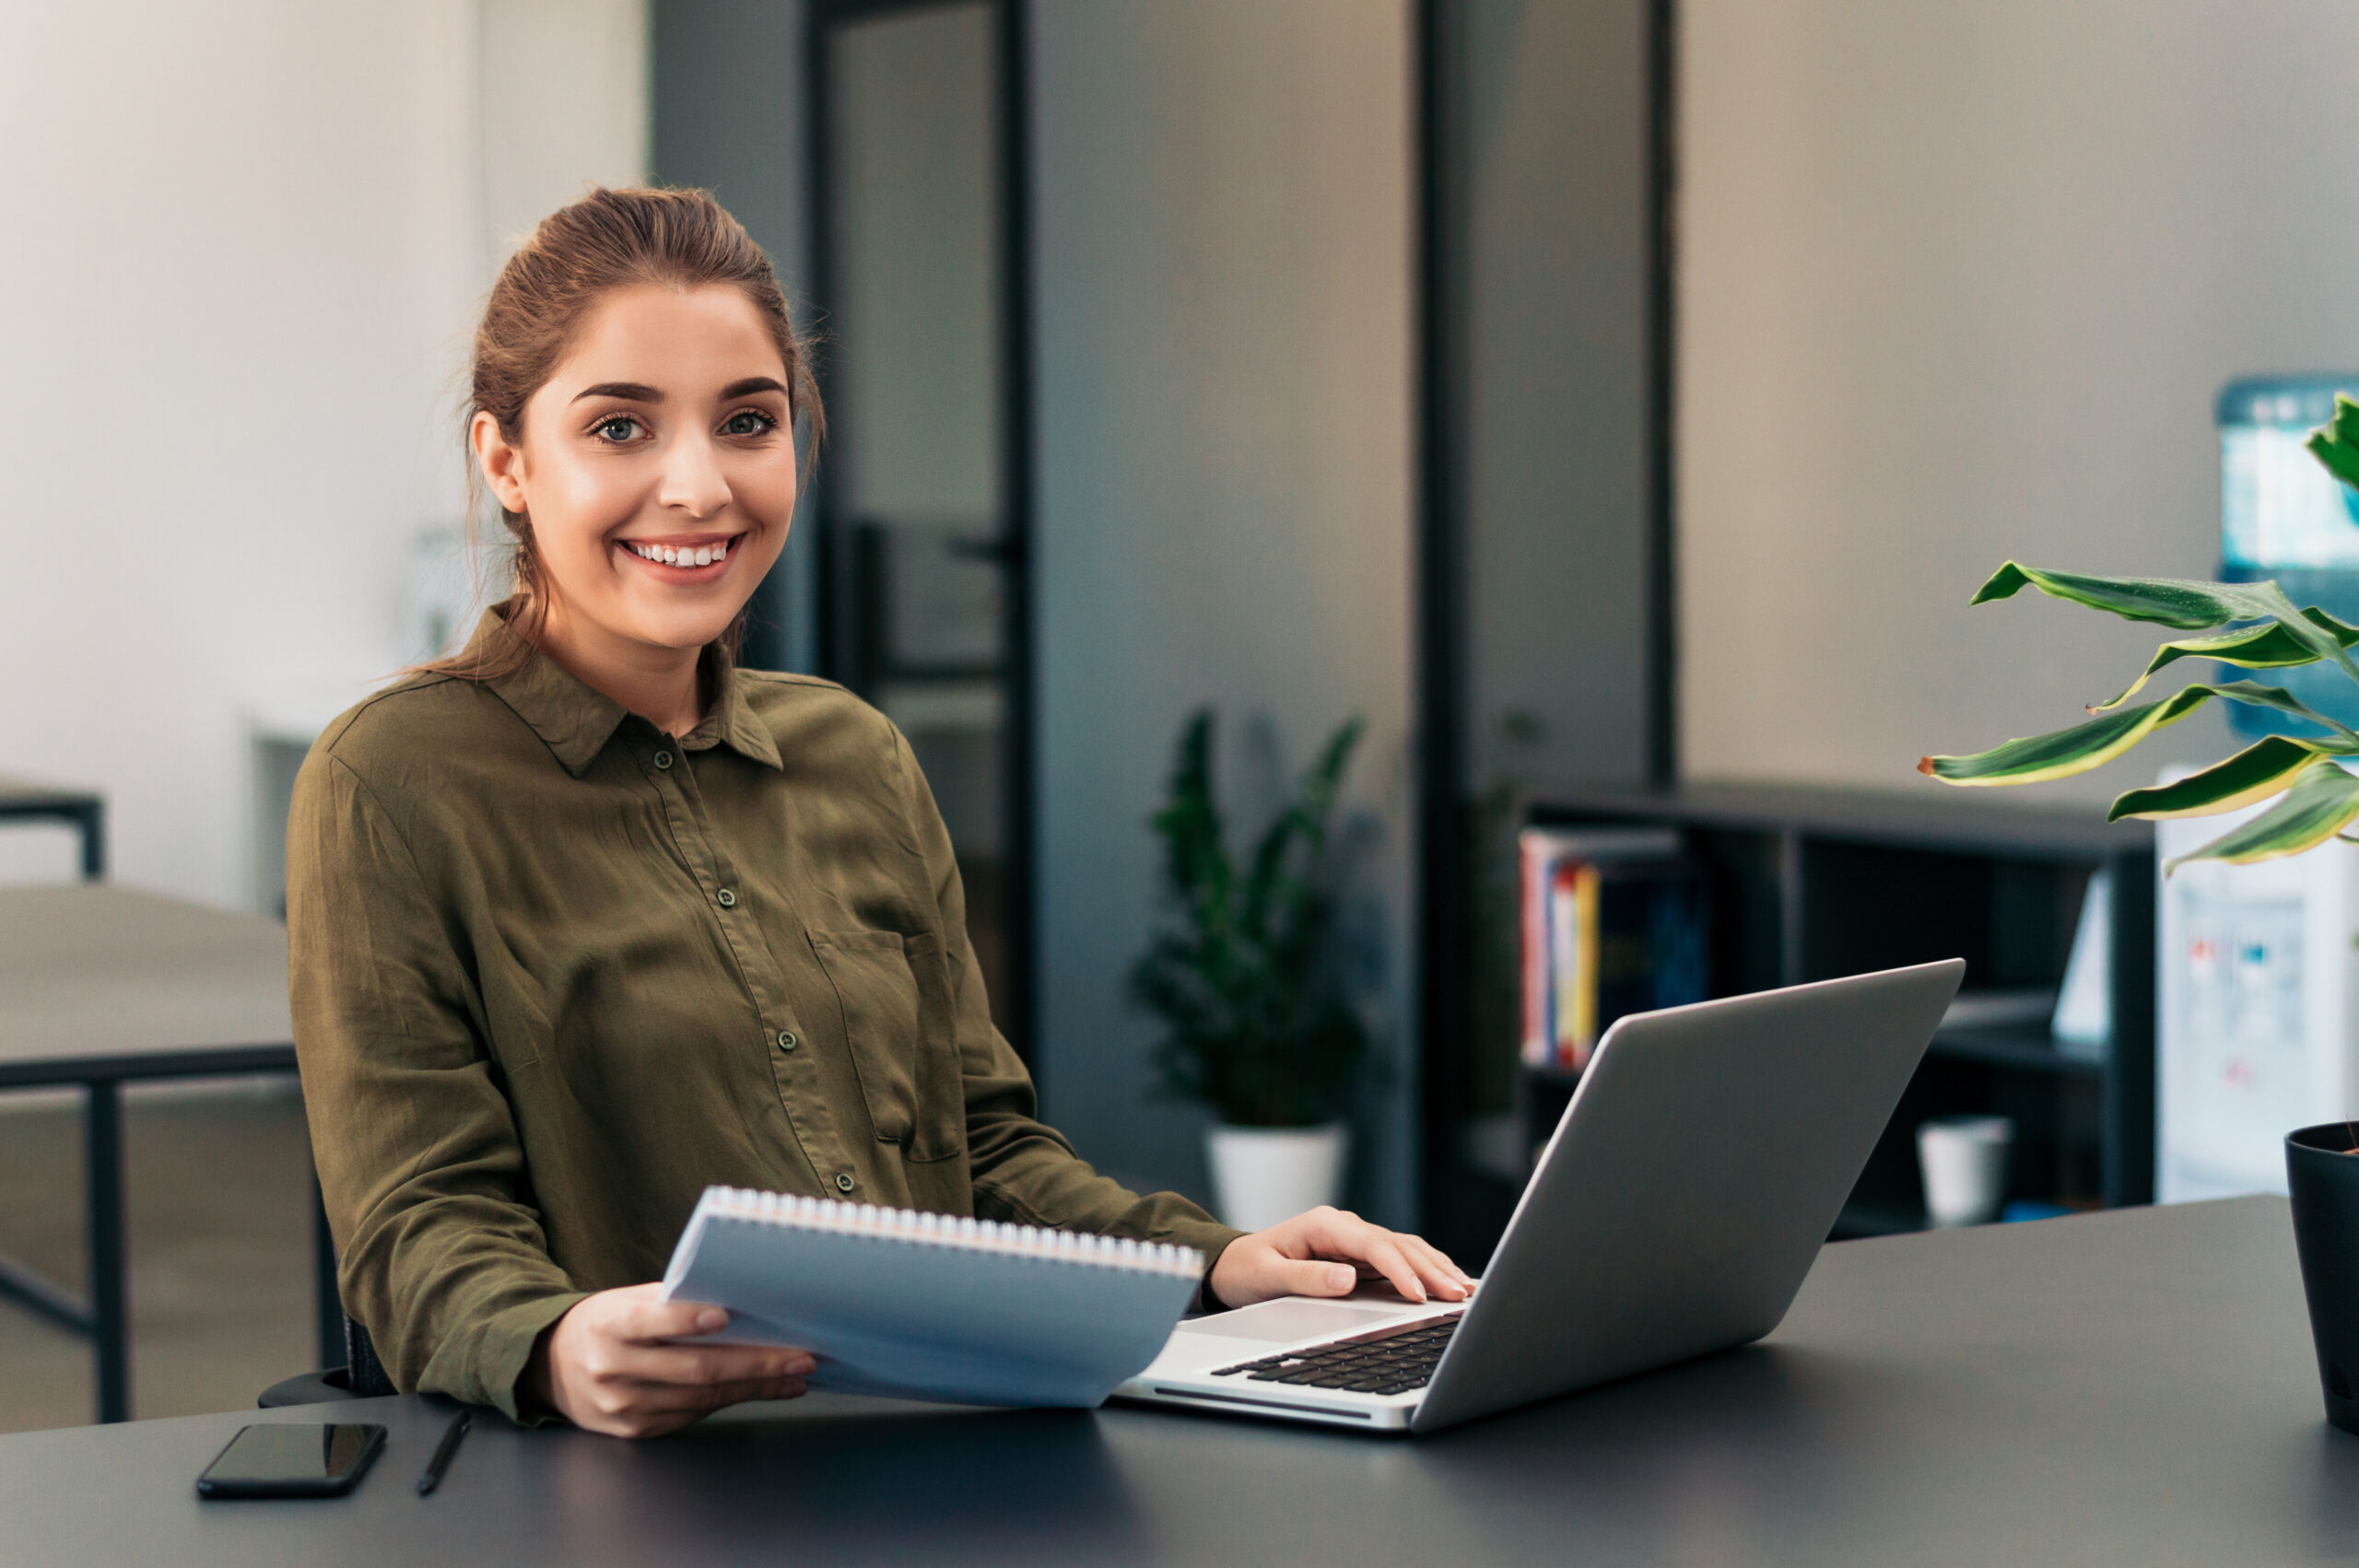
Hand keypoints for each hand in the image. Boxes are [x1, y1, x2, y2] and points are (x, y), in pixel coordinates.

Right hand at [522, 1282, 815, 1437]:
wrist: (552, 1368)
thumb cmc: (605, 1324)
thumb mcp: (625, 1301)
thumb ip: (671, 1302)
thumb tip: (737, 1300)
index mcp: (608, 1326)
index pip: (649, 1322)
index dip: (686, 1320)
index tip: (726, 1315)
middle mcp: (613, 1369)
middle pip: (693, 1369)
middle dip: (754, 1365)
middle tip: (799, 1357)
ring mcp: (623, 1406)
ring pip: (700, 1398)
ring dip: (754, 1388)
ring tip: (795, 1375)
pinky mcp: (635, 1431)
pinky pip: (691, 1415)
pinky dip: (731, 1401)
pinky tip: (762, 1390)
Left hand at [1207, 1207, 1473, 1309]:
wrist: (1232, 1266)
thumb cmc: (1247, 1271)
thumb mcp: (1267, 1277)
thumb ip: (1306, 1278)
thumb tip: (1348, 1278)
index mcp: (1324, 1225)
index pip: (1373, 1245)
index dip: (1400, 1269)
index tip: (1420, 1295)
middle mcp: (1344, 1228)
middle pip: (1398, 1244)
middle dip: (1431, 1269)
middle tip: (1459, 1295)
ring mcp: (1355, 1240)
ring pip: (1406, 1249)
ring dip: (1436, 1268)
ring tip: (1465, 1290)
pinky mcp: (1360, 1256)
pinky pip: (1400, 1260)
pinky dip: (1426, 1270)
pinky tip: (1447, 1283)